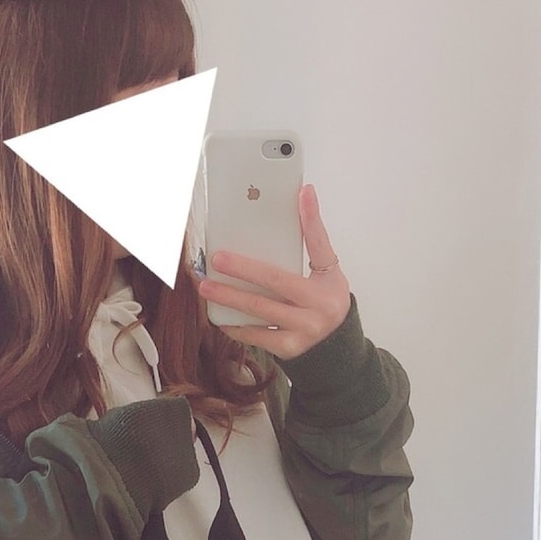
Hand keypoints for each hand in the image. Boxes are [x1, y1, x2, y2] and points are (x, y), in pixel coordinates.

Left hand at [196, 184, 351, 360]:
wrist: (334, 347)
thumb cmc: (322, 304)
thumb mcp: (324, 276)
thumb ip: (307, 251)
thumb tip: (292, 209)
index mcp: (329, 281)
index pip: (320, 244)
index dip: (312, 218)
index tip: (304, 192)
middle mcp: (320, 305)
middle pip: (275, 280)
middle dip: (242, 268)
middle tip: (217, 259)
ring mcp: (304, 329)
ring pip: (259, 309)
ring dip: (228, 297)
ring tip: (206, 287)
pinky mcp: (289, 348)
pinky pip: (255, 334)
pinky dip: (235, 324)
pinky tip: (219, 314)